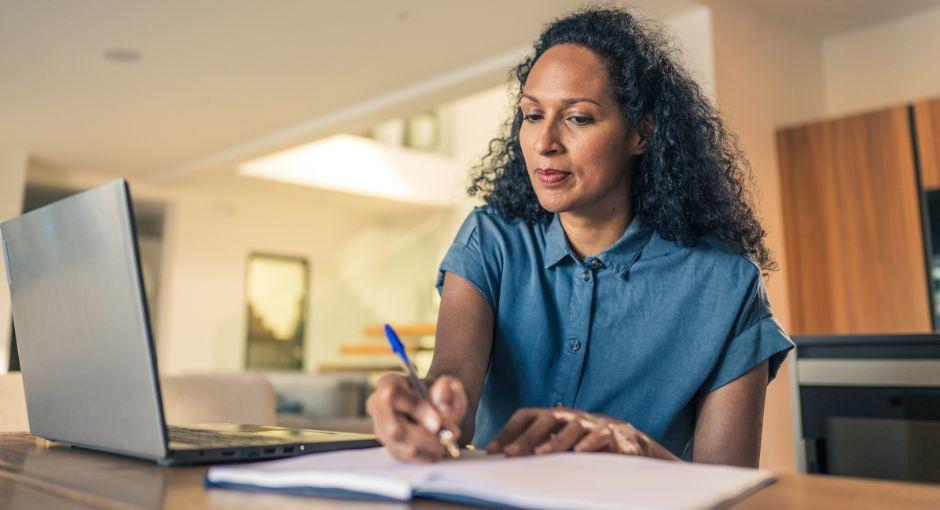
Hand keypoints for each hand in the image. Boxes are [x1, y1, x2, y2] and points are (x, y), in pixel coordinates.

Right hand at [366, 373, 467, 461]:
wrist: (439, 406)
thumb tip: (444, 411)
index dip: (417, 410)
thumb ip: (447, 391)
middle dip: (427, 437)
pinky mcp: (392, 448)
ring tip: (449, 437)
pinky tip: (441, 445)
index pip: (395, 396)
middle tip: (452, 434)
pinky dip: (429, 455)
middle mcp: (378, 407)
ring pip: (404, 447)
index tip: (439, 423)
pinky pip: (410, 459)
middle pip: (394, 430)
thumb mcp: (449, 384)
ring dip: (432, 447)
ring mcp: (382, 430)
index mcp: (389, 382)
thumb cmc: (441, 392)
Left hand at [485, 407, 676, 459]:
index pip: (527, 415)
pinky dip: (591, 442)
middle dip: (527, 436)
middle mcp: (571, 416)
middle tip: (510, 453)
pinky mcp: (615, 436)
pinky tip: (581, 451)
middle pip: (547, 418)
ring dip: (556, 440)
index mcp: (555, 417)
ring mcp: (593, 424)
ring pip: (573, 427)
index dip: (509, 430)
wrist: (631, 442)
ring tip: (541, 453)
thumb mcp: (560, 442)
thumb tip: (502, 455)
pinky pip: (602, 436)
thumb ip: (537, 445)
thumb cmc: (587, 442)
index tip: (492, 449)